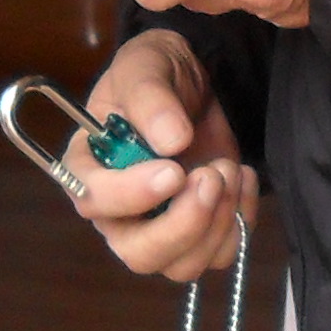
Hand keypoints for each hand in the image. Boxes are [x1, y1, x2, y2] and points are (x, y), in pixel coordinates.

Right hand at [64, 31, 254, 281]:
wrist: (193, 84)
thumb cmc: (154, 74)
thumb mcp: (145, 66)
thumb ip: (151, 98)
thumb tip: (171, 140)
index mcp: (88, 169)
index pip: (94, 201)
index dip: (131, 195)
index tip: (173, 171)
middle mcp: (118, 212)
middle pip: (139, 254)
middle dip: (183, 225)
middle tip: (212, 176)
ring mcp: (159, 228)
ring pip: (183, 264)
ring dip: (217, 222)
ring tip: (229, 167)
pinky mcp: (199, 231)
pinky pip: (221, 253)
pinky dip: (240, 220)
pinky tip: (241, 176)